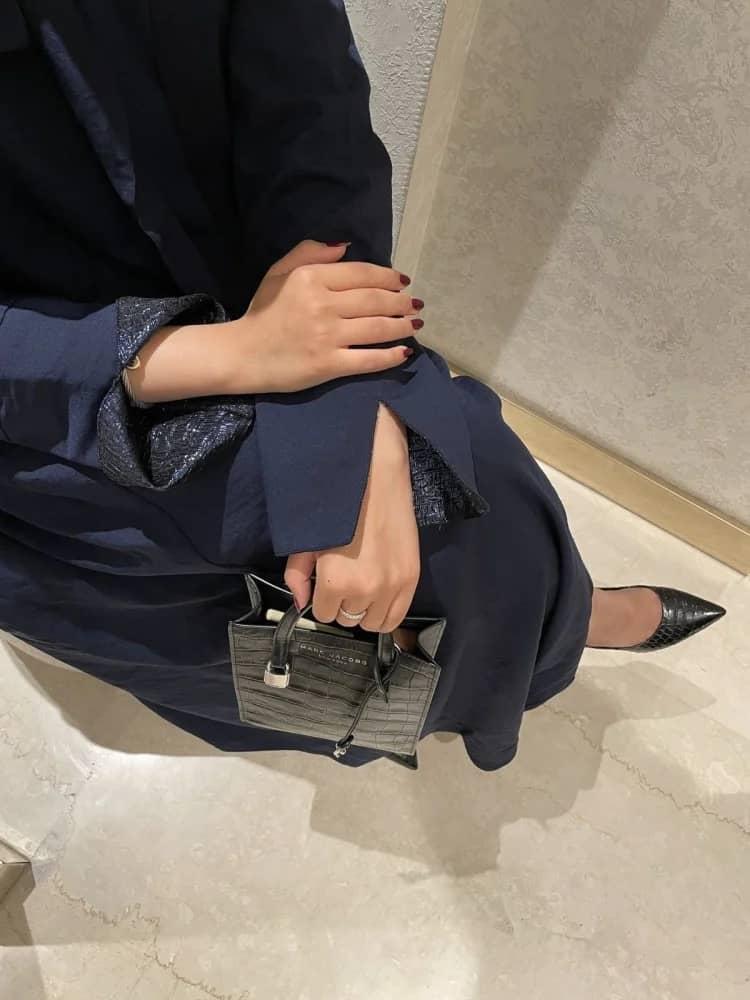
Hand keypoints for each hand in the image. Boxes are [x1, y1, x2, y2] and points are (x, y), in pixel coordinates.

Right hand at [224, 239, 422, 392]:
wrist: (243, 355)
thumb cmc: (263, 312)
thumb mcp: (279, 273)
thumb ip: (310, 254)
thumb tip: (345, 246)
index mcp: (311, 278)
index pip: (361, 274)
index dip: (388, 277)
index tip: (403, 282)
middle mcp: (322, 305)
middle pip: (375, 300)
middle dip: (401, 302)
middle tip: (414, 305)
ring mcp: (327, 336)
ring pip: (377, 328)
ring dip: (402, 326)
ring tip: (415, 325)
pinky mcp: (329, 365)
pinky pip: (368, 360)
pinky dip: (390, 356)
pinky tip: (404, 352)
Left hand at [284, 403, 419, 633]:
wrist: (376, 478)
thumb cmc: (337, 504)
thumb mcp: (307, 539)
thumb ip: (297, 575)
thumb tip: (300, 602)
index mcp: (336, 581)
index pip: (322, 614)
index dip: (320, 598)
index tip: (323, 581)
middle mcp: (366, 589)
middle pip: (347, 619)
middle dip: (340, 603)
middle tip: (342, 579)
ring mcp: (393, 586)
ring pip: (371, 622)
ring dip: (363, 608)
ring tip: (360, 585)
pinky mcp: (412, 578)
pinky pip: (397, 617)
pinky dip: (384, 612)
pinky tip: (377, 594)